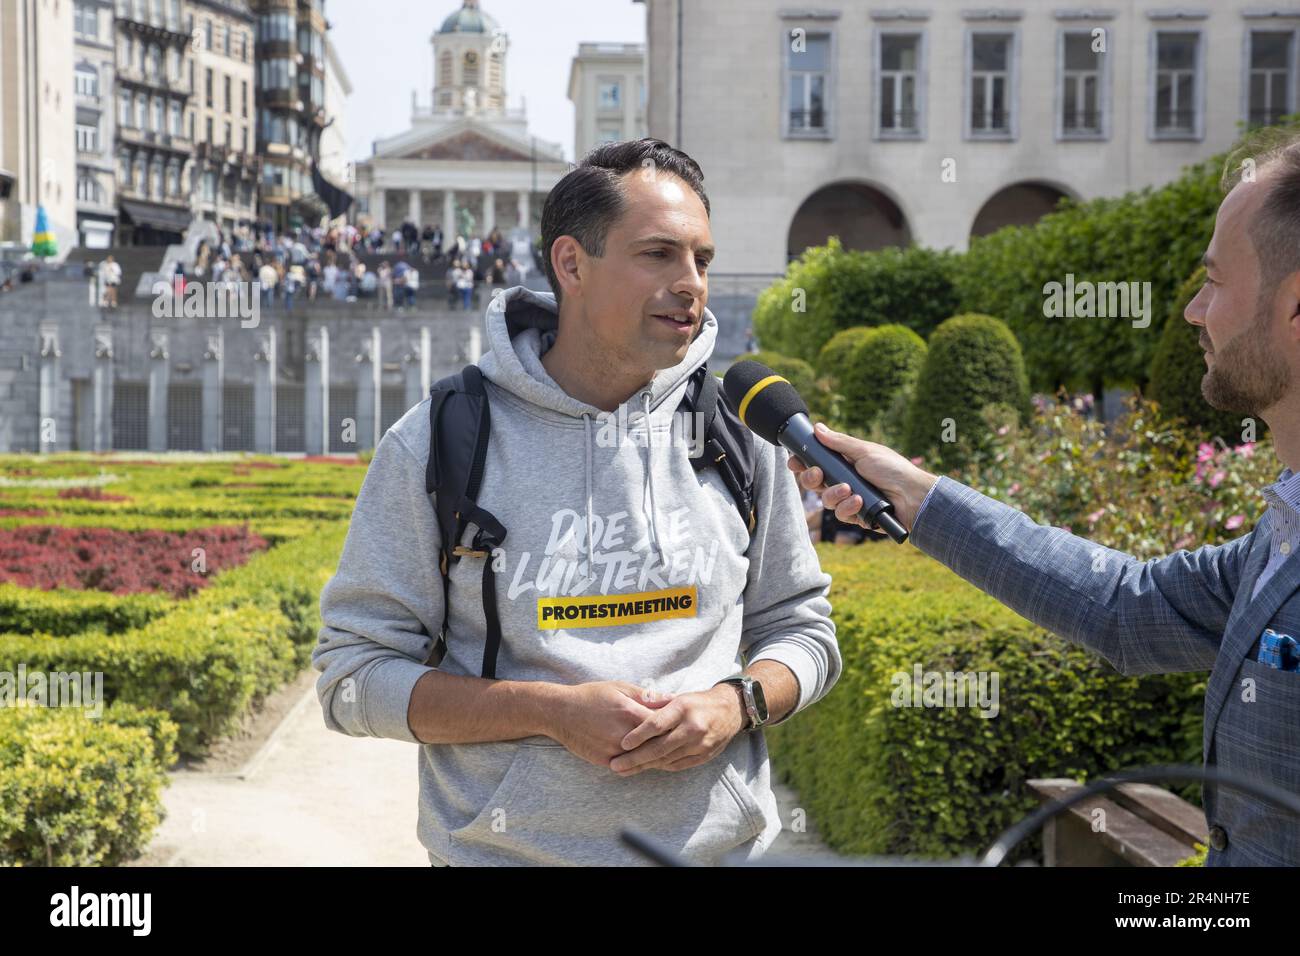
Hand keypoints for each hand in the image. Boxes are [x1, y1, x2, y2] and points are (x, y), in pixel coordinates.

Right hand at [547, 681, 675, 767]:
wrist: (560, 712)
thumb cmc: (591, 696)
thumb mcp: (620, 688)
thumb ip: (647, 696)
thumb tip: (673, 698)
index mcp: (631, 713)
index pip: (665, 724)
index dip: (676, 724)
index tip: (682, 723)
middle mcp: (624, 735)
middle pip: (658, 744)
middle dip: (671, 743)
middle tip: (681, 741)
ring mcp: (614, 751)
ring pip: (645, 759)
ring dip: (657, 756)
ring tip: (668, 751)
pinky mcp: (605, 761)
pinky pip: (629, 766)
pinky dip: (639, 763)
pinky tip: (647, 758)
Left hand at [608, 685, 744, 774]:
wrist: (730, 710)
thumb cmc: (697, 702)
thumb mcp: (679, 698)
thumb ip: (658, 707)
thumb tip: (632, 712)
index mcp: (683, 708)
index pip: (657, 724)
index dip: (638, 735)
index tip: (622, 743)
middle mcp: (692, 727)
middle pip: (659, 747)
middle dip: (635, 758)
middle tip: (615, 765)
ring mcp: (700, 744)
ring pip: (666, 759)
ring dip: (644, 766)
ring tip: (624, 770)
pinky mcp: (704, 756)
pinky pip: (677, 765)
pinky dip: (660, 767)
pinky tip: (645, 768)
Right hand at [786, 422, 938, 532]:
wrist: (913, 496)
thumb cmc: (893, 469)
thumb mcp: (864, 451)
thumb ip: (838, 442)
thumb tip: (818, 428)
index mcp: (845, 463)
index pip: (817, 463)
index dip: (803, 463)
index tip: (794, 462)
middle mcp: (845, 480)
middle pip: (815, 483)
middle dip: (812, 479)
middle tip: (817, 474)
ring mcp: (849, 499)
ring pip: (826, 500)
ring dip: (834, 495)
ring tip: (849, 490)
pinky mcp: (856, 516)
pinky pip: (841, 515)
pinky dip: (848, 508)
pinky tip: (859, 502)